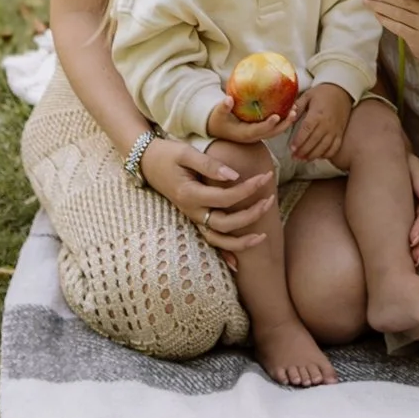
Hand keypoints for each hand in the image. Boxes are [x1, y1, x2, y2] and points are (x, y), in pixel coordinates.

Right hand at [138, 135, 273, 253]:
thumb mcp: (187, 153)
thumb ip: (210, 165)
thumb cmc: (168, 154)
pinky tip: (238, 264)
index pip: (226, 198)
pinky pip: (209, 241)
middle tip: (270, 199)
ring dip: (240, 242)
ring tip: (263, 236)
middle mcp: (191, 212)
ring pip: (217, 239)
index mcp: (190, 195)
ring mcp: (192, 218)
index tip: (265, 177)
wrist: (148, 162)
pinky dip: (223, 253)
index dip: (248, 189)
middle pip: (225, 223)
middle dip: (251, 215)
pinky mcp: (194, 219)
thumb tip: (234, 175)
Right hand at [205, 95, 289, 143]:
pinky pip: (274, 127)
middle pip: (272, 133)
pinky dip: (282, 120)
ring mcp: (257, 134)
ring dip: (286, 122)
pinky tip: (289, 108)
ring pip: (275, 131)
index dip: (268, 125)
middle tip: (294, 111)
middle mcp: (253, 136)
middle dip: (284, 124)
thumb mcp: (218, 113)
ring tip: (296, 109)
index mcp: (244, 134)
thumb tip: (228, 99)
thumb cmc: (218, 119)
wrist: (217, 127)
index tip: (277, 116)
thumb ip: (223, 107)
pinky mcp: (260, 130)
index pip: (259, 131)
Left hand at [290, 83, 351, 163]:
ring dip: (313, 155)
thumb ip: (297, 107)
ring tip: (304, 159)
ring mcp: (335, 129)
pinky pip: (335, 147)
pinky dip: (327, 154)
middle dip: (303, 151)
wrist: (342, 90)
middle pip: (314, 142)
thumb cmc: (323, 92)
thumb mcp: (308, 95)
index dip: (298, 141)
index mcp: (317, 114)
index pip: (306, 130)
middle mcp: (327, 124)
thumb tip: (288, 117)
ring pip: (324, 147)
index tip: (291, 148)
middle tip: (294, 157)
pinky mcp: (340, 132)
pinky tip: (318, 156)